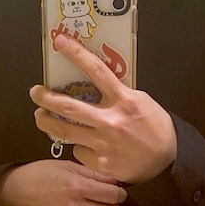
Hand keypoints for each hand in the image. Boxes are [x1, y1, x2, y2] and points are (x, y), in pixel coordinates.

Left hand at [30, 32, 177, 183]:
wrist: (169, 159)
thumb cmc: (156, 127)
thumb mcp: (141, 101)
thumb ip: (118, 94)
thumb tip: (94, 85)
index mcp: (124, 100)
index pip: (96, 71)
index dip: (75, 53)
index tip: (59, 41)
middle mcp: (111, 121)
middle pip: (69, 107)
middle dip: (46, 98)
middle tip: (35, 92)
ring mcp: (104, 144)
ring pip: (65, 132)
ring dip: (47, 122)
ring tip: (40, 116)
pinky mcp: (101, 164)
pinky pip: (79, 152)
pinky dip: (79, 147)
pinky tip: (85, 146)